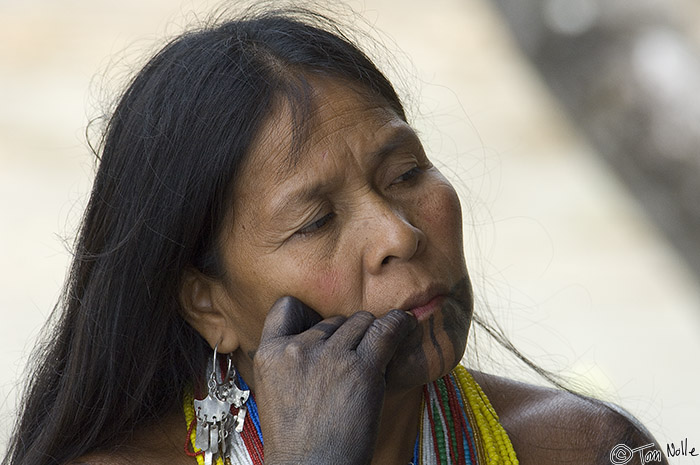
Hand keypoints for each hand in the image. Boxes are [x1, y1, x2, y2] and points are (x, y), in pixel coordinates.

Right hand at [253, 296, 415, 464]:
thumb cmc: (298, 443)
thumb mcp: (275, 393)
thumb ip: (291, 362)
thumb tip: (325, 338)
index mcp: (270, 354)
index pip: (288, 307)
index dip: (309, 314)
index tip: (323, 328)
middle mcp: (297, 349)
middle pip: (333, 319)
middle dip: (346, 336)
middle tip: (354, 361)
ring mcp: (330, 357)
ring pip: (361, 322)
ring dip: (371, 334)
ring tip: (380, 349)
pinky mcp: (361, 369)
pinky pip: (386, 331)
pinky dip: (399, 324)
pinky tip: (406, 324)